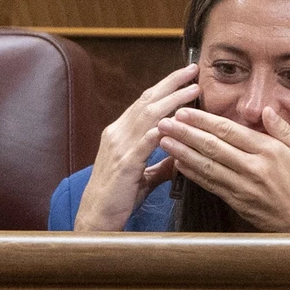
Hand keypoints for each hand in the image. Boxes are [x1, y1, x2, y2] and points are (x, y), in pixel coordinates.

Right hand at [74, 64, 199, 230]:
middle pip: (147, 101)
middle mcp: (117, 134)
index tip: (186, 76)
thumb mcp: (143, 174)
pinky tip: (173, 123)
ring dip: (172, 101)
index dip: (165, 87)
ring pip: (147, 117)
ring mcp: (119, 148)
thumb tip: (181, 155)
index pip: (145, 102)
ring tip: (193, 91)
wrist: (96, 218)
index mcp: (120, 133)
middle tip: (193, 71)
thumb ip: (161, 162)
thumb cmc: (119, 196)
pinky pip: (142, 145)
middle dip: (171, 84)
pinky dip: (158, 132)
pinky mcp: (124, 166)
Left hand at [158, 106, 289, 233]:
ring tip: (164, 140)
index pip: (230, 131)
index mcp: (270, 152)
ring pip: (207, 166)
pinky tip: (178, 165)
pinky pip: (210, 185)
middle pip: (212, 147)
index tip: (185, 112)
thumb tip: (267, 111)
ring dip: (182, 152)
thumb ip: (285, 131)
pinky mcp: (237, 202)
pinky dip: (193, 174)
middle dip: (186, 133)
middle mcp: (253, 168)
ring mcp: (243, 187)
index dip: (204, 121)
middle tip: (165, 122)